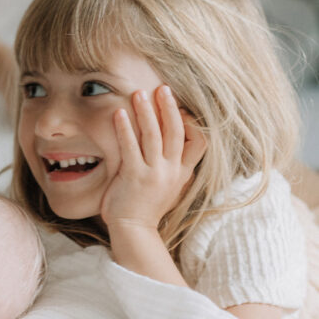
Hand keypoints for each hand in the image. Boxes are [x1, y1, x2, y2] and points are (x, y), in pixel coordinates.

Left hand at [101, 85, 205, 233]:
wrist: (134, 230)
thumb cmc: (147, 207)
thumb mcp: (170, 187)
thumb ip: (175, 168)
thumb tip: (176, 148)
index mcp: (182, 172)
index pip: (200, 142)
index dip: (192, 123)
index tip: (181, 108)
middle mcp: (172, 171)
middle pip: (176, 132)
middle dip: (169, 107)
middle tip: (162, 88)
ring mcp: (154, 173)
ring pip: (154, 135)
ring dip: (147, 112)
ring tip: (139, 93)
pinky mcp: (134, 177)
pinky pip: (130, 147)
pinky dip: (125, 128)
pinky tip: (118, 114)